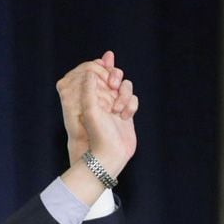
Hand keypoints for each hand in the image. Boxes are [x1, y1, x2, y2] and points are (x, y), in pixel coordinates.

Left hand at [55, 51, 137, 204]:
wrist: (110, 156)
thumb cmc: (97, 134)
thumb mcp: (90, 109)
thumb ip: (89, 88)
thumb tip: (91, 71)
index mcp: (89, 95)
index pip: (96, 71)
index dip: (102, 68)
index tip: (105, 78)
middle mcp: (102, 98)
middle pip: (112, 74)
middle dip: (115, 76)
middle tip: (113, 85)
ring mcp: (115, 104)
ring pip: (125, 85)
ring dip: (124, 94)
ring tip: (117, 110)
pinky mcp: (127, 113)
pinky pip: (133, 99)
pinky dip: (131, 105)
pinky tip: (124, 118)